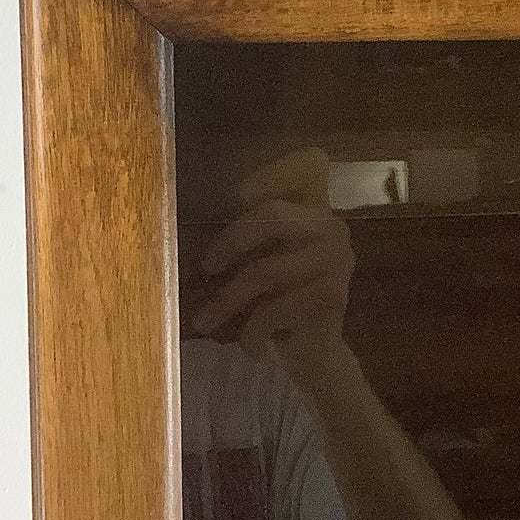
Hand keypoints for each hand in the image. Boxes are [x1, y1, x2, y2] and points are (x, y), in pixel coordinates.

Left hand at [188, 148, 354, 379]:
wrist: (312, 357)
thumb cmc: (275, 304)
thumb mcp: (256, 262)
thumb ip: (242, 237)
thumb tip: (182, 224)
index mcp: (315, 209)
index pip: (311, 163)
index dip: (274, 171)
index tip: (238, 196)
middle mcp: (332, 227)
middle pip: (272, 213)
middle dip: (229, 241)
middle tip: (204, 268)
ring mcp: (337, 260)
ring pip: (265, 270)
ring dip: (227, 301)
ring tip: (205, 321)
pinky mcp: (332, 295)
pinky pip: (274, 308)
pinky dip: (252, 331)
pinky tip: (250, 345)